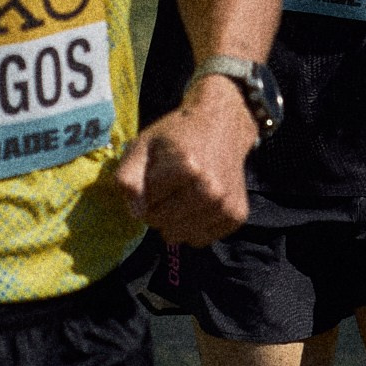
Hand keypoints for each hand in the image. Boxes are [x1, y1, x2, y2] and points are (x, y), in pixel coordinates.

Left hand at [110, 86, 255, 244]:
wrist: (222, 125)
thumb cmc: (176, 136)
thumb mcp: (143, 146)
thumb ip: (128, 177)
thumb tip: (135, 212)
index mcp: (186, 168)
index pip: (146, 209)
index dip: (146, 195)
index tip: (156, 177)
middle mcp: (210, 190)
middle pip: (163, 225)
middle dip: (158, 210)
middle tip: (168, 187)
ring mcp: (226, 205)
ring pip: (181, 236)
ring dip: (175, 221)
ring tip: (183, 195)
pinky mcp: (237, 216)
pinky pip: (201, 239)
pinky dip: (194, 227)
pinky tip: (198, 204)